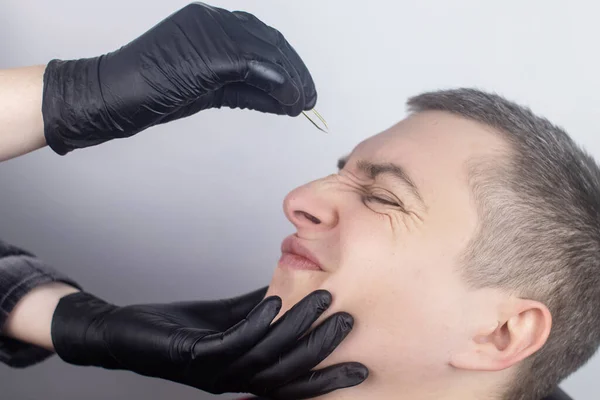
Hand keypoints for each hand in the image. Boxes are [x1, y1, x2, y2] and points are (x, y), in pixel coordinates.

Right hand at [42, 2, 316, 154]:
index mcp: (210, 23)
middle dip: (296, 73)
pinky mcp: (209, 52)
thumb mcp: (208, 89)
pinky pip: (256, 67)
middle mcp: (213, 20)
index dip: (287, 64)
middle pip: (271, 43)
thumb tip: (283, 99)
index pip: (261, 39)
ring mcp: (211, 33)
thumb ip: (245, 89)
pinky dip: (278, 85)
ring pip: (267, 54)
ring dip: (292, 82)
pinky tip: (290, 101)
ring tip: (304, 103)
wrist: (111, 95)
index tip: (300, 86)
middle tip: (309, 97)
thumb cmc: (150, 93)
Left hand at [51, 288, 367, 398]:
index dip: (326, 376)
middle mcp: (232, 381)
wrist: (124, 335)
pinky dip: (258, 323)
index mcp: (242, 376)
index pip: (292, 382)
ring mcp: (213, 372)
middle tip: (349, 322)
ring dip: (297, 328)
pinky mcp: (193, 356)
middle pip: (286, 371)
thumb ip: (258, 309)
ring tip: (324, 301)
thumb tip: (292, 287)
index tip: (359, 364)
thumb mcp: (226, 317)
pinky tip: (275, 302)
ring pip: (265, 355)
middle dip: (321, 348)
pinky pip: (233, 342)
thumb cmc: (176, 329)